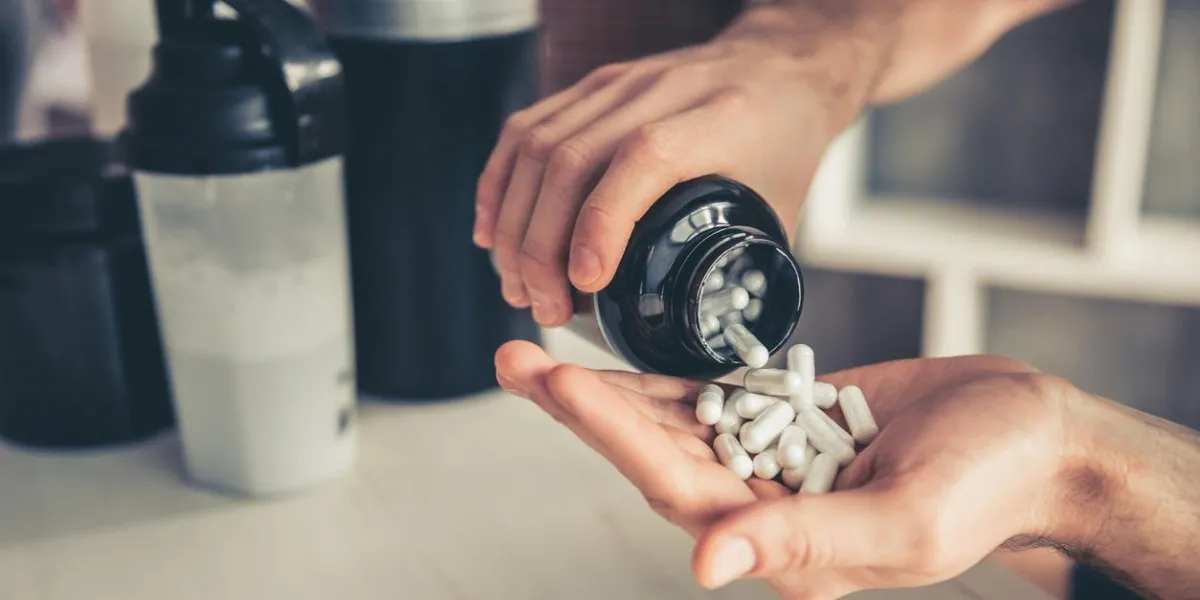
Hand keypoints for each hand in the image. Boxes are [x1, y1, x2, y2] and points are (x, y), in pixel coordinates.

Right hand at [474, 8, 864, 326]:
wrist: (779, 66)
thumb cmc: (783, 136)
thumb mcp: (785, 208)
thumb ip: (747, 272)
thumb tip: (716, 350)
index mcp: (718, 120)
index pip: (644, 159)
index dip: (603, 222)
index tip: (585, 284)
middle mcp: (659, 93)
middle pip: (571, 159)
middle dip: (542, 248)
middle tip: (543, 308)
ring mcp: (616, 85)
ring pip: (536, 148)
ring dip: (515, 227)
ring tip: (518, 287)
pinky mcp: (589, 87)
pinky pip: (524, 132)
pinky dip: (500, 186)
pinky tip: (493, 233)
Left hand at [495, 341, 1084, 599]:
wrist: (1032, 438)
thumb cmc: (988, 485)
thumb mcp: (907, 522)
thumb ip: (807, 543)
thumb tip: (706, 566)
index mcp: (780, 545)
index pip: (672, 485)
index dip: (608, 432)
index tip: (553, 382)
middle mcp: (761, 509)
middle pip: (651, 452)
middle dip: (581, 405)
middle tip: (514, 354)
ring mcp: (769, 465)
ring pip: (669, 426)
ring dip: (606, 390)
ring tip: (541, 351)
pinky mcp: (784, 426)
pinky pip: (710, 403)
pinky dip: (662, 382)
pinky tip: (616, 361)